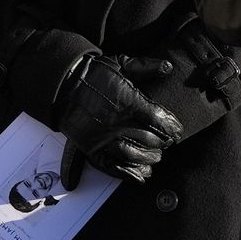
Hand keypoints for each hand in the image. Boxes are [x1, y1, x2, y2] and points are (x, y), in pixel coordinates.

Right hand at [52, 54, 182, 185]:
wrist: (63, 83)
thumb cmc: (93, 73)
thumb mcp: (120, 64)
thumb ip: (146, 66)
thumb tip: (168, 68)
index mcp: (126, 100)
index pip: (157, 118)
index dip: (172, 127)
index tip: (177, 130)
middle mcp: (116, 121)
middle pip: (148, 139)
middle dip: (162, 143)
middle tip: (168, 143)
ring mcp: (102, 137)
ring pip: (132, 155)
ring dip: (148, 159)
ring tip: (156, 158)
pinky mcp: (91, 148)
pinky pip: (112, 166)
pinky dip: (128, 174)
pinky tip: (141, 175)